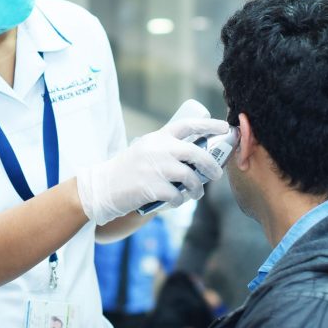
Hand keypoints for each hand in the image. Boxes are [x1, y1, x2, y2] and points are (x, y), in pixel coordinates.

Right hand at [77, 102, 227, 224]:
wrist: (103, 186)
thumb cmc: (128, 170)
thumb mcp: (146, 150)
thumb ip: (167, 150)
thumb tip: (198, 159)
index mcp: (158, 137)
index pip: (189, 125)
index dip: (210, 125)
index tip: (224, 128)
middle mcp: (159, 149)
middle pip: (196, 153)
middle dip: (211, 165)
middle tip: (216, 174)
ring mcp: (155, 168)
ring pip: (190, 177)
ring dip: (196, 189)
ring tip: (195, 194)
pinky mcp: (152, 187)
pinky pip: (177, 195)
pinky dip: (180, 200)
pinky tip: (176, 201)